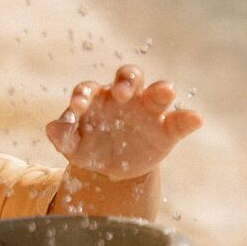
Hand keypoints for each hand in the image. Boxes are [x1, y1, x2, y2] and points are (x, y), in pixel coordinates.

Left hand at [45, 65, 202, 179]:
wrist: (114, 169)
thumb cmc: (91, 149)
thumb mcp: (74, 147)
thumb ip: (63, 137)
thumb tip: (50, 129)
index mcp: (97, 99)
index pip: (90, 89)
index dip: (83, 95)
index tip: (78, 105)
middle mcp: (125, 97)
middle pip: (128, 76)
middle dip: (126, 81)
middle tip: (122, 93)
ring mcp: (148, 110)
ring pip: (157, 91)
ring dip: (161, 89)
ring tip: (166, 91)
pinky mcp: (167, 129)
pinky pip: (180, 121)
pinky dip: (189, 118)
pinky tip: (195, 118)